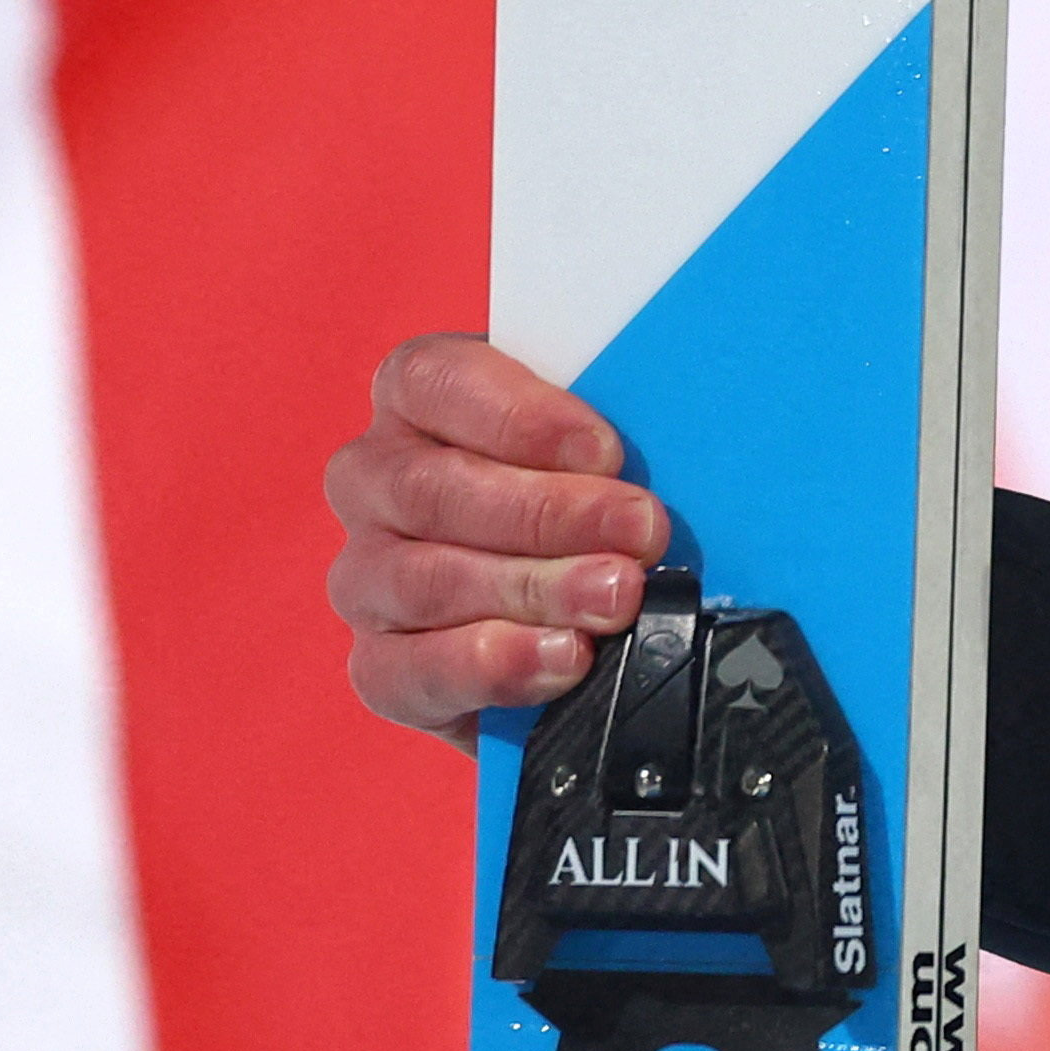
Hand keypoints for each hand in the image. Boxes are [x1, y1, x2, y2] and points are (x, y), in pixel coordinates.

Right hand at [324, 335, 670, 739]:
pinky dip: (495, 666)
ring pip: (426, 580)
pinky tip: (563, 658)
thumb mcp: (603, 441)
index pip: (436, 381)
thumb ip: (617, 431)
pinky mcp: (379, 662)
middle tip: (640, 532)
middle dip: (550, 513)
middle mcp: (375, 480)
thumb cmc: (591, 490)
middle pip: (432, 490)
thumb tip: (683, 438)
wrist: (569, 606)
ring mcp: (367, 573)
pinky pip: (410, 670)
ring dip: (535, 590)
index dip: (520, 415)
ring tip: (616, 599)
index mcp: (420, 396)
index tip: (606, 450)